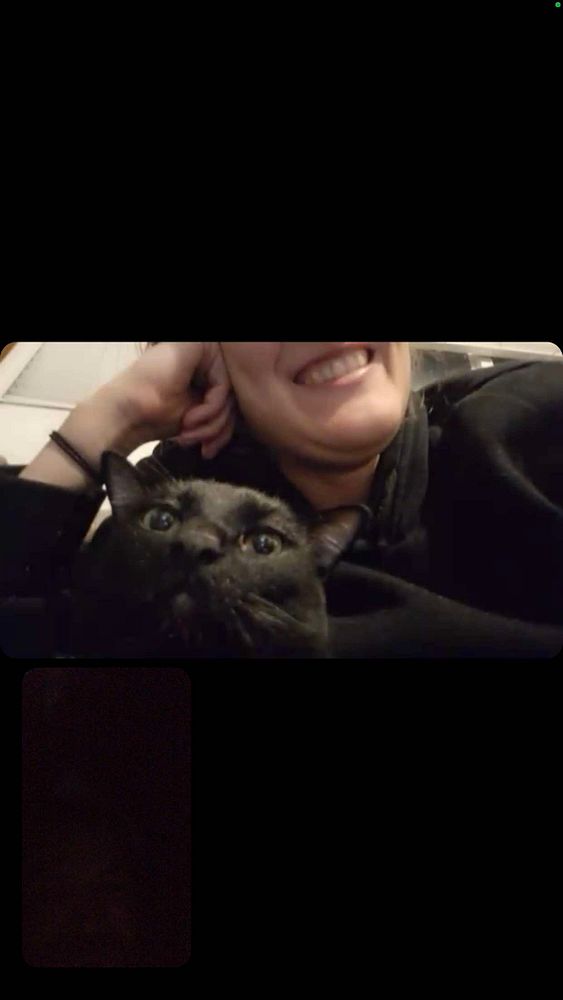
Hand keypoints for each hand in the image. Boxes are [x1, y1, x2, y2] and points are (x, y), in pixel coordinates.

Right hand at [97, 342, 235, 458]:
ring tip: (192, 434)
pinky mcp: (199, 345)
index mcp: (204, 367)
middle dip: (220, 427)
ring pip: (231, 391)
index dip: (222, 428)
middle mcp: (205, 353)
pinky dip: (211, 408)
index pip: (231, 398)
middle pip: (234, 394)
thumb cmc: (157, 416)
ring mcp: (203, 347)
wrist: (128, 413)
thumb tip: (253, 415)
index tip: (207, 450)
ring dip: (214, 422)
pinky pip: (224, 383)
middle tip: (203, 447)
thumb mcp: (201, 415)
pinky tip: (191, 419)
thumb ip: (223, 408)